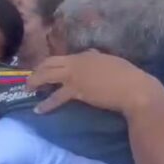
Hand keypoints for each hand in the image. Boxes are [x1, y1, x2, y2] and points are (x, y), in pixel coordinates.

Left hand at [27, 50, 163, 114]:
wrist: (135, 89)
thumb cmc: (128, 77)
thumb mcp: (111, 62)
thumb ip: (98, 59)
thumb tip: (91, 54)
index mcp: (86, 55)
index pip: (62, 57)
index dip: (50, 63)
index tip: (44, 69)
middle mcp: (77, 61)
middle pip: (49, 62)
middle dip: (37, 70)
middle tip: (30, 78)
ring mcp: (75, 75)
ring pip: (47, 75)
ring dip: (35, 81)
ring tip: (28, 88)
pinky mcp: (76, 90)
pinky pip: (55, 97)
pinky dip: (46, 104)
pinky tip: (38, 109)